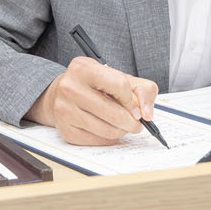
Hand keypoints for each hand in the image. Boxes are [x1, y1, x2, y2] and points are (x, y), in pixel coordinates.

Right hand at [29, 57, 157, 144]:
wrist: (63, 92)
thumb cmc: (95, 84)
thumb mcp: (118, 76)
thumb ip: (142, 90)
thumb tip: (147, 114)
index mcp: (83, 68)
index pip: (120, 86)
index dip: (133, 100)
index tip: (135, 107)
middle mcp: (70, 88)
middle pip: (115, 113)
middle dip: (132, 122)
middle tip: (136, 123)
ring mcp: (65, 110)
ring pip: (108, 130)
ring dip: (122, 131)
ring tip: (123, 125)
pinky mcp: (66, 130)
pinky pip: (98, 141)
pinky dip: (109, 138)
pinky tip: (108, 129)